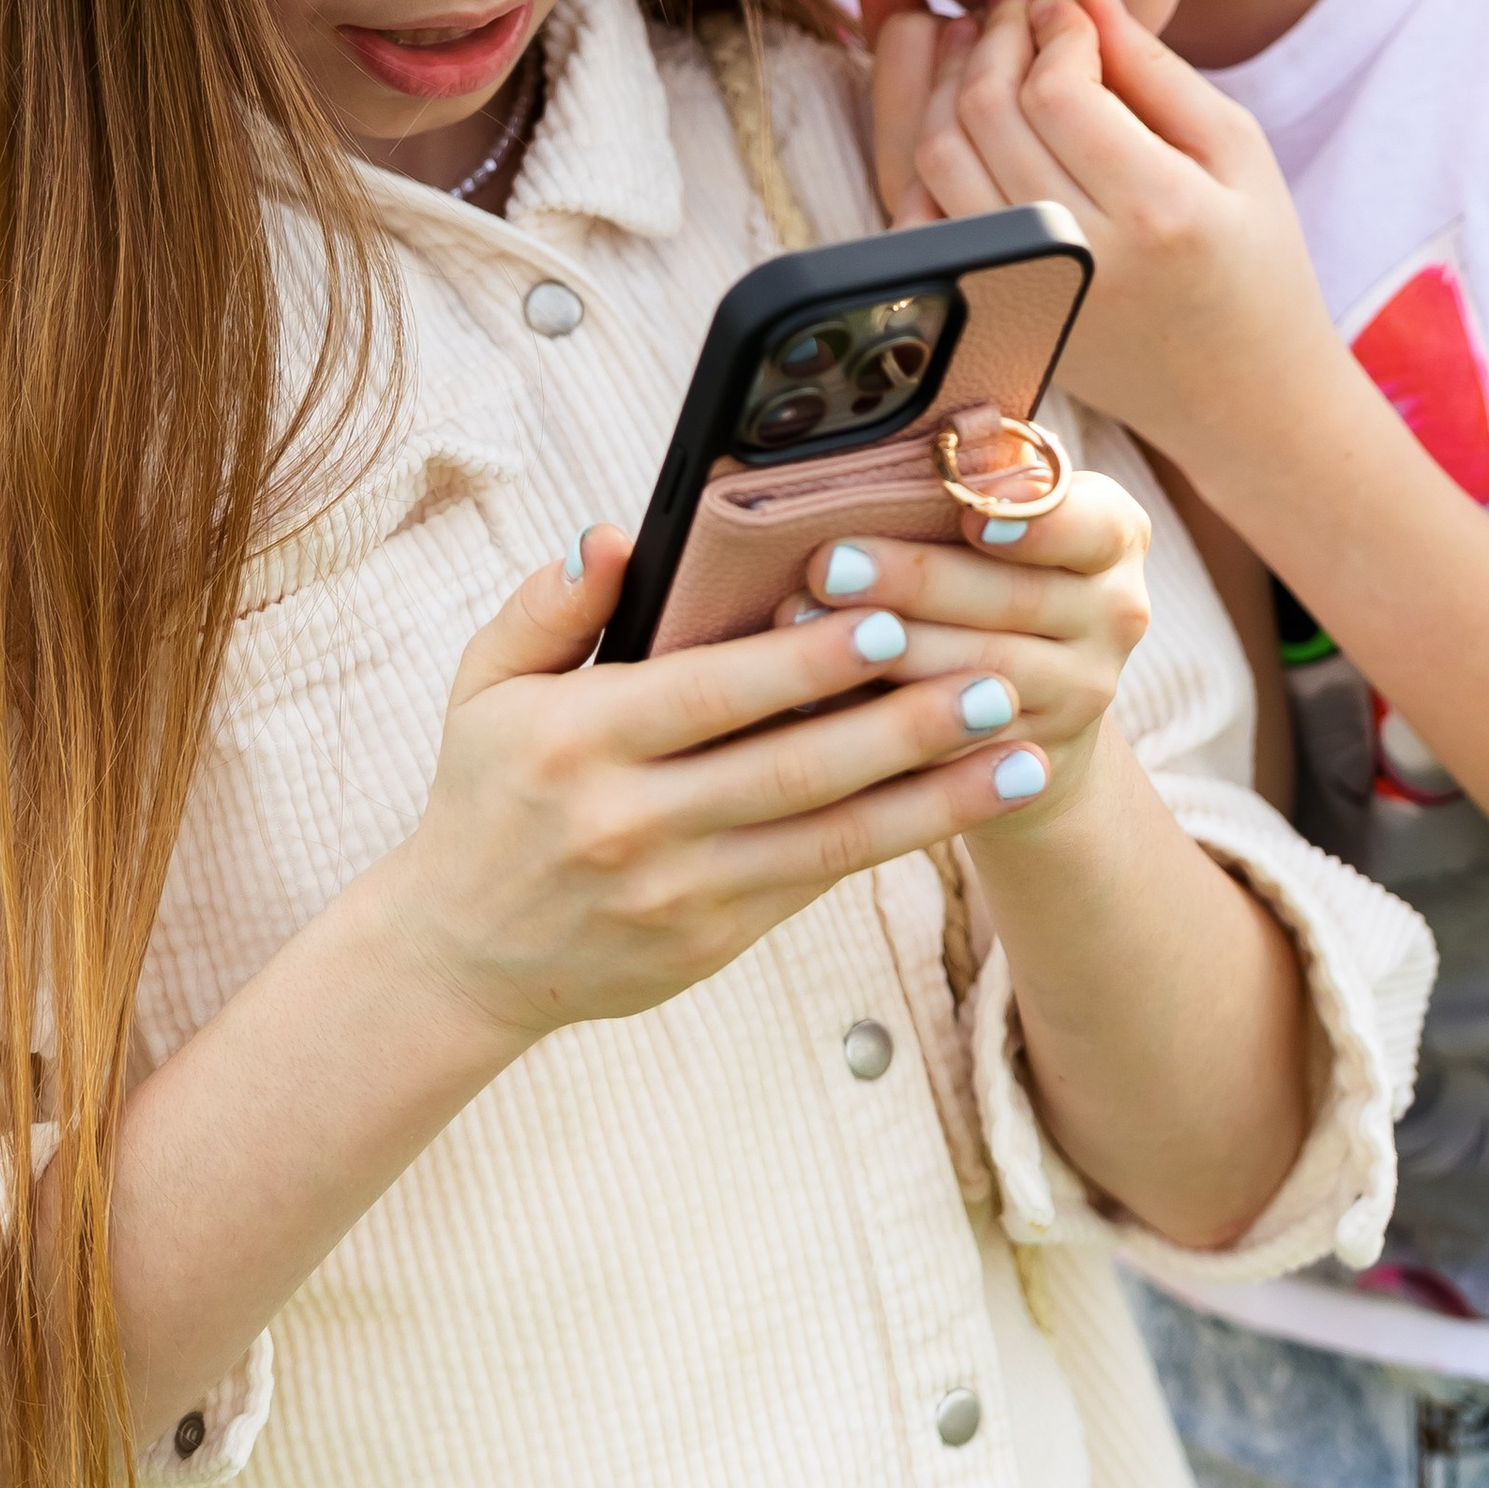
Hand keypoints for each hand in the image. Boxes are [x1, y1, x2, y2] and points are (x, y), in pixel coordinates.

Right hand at [373, 530, 1060, 1046]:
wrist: (463, 954)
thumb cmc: (487, 792)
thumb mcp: (485, 684)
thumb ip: (552, 605)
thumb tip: (617, 533)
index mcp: (580, 741)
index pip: (711, 693)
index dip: (803, 663)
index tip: (888, 621)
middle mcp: (632, 822)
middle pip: (792, 770)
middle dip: (905, 727)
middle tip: (999, 681)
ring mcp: (679, 893)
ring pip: (829, 840)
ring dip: (936, 799)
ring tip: (1025, 758)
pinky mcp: (712, 941)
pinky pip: (816, 881)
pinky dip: (894, 841)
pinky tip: (964, 805)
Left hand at [775, 461, 1152, 836]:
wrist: (1040, 706)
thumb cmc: (996, 571)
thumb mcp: (1010, 515)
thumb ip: (983, 477)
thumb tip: (935, 426)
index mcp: (1113, 538)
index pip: (1088, 524)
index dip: (1033, 523)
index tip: (971, 513)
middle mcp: (1115, 615)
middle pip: (1014, 599)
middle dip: (915, 581)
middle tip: (831, 563)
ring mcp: (1080, 696)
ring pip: (980, 676)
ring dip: (888, 652)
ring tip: (804, 622)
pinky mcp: (1030, 764)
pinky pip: (951, 744)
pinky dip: (879, 719)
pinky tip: (816, 695)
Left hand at [874, 0, 1338, 468]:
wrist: (1238, 393)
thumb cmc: (1253, 261)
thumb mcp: (1237, 151)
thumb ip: (1154, 67)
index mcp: (1157, 212)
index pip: (1057, 91)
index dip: (1050, 25)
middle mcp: (1077, 256)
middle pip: (986, 113)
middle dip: (994, 34)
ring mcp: (1021, 289)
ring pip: (937, 154)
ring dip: (950, 79)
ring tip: (988, 40)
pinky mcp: (988, 307)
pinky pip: (916, 213)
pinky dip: (922, 149)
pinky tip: (963, 112)